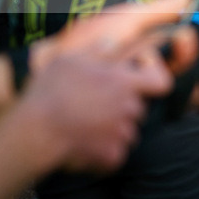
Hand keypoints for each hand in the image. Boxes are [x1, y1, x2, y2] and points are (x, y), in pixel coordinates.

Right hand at [25, 0, 198, 171]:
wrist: (36, 131)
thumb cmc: (51, 91)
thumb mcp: (70, 59)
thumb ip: (98, 51)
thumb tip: (113, 41)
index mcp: (124, 83)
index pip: (162, 83)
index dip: (152, 81)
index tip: (137, 79)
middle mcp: (129, 109)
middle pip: (138, 108)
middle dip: (123, 107)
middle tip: (97, 105)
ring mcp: (122, 134)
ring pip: (127, 132)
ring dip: (114, 130)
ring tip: (87, 125)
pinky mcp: (112, 157)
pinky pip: (116, 154)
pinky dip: (105, 152)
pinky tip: (85, 144)